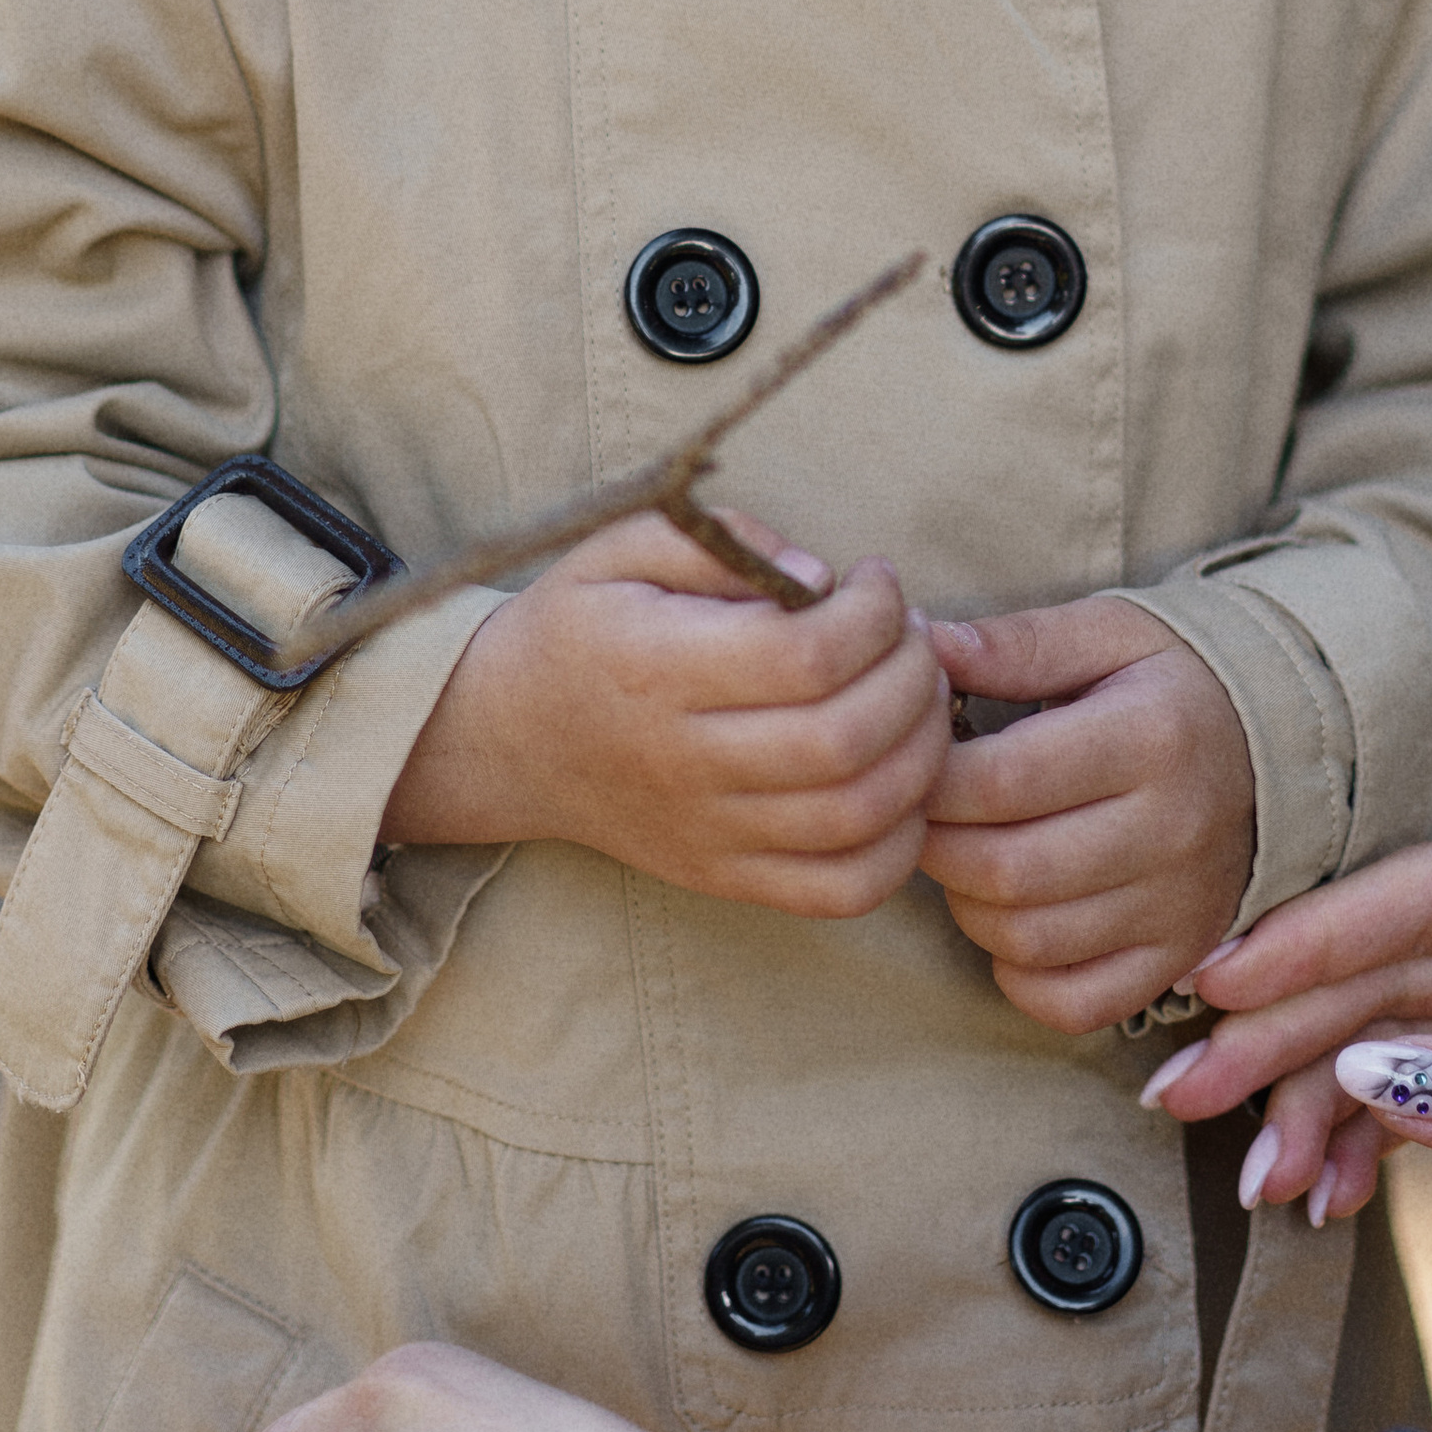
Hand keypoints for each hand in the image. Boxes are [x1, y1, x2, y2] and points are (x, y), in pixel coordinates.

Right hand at [382, 514, 951, 918]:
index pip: (805, 655)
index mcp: (658, 670)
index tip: (877, 580)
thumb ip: (724, 540)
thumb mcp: (625, 546)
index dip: (874, 613)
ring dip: (922, 752)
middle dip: (912, 675)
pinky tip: (901, 780)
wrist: (508, 738)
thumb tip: (820, 577)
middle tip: (911, 636)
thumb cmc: (582, 626)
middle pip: (844, 739)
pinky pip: (842, 890)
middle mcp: (684, 762)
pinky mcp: (726, 878)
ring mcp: (708, 833)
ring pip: (856, 817)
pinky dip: (899, 844)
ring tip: (917, 696)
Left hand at [921, 597, 1253, 1030]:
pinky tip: (1014, 917)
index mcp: (1153, 735)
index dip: (929, 776)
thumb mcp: (1106, 635)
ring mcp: (1180, 907)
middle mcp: (1174, 830)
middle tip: (922, 812)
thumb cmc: (1170, 683)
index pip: (1004, 779)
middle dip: (935, 844)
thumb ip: (1015, 643)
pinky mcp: (1179, 959)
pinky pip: (1072, 1004)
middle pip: (1005, 869)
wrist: (1281, 748)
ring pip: (1027, 939)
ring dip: (967, 905)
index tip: (912, 758)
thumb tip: (921, 644)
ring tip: (967, 856)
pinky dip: (1020, 973)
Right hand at [1150, 833, 1431, 1431]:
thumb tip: (1371, 1076)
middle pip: (1401, 960)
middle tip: (1188, 1093)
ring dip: (1325, 1100)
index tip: (1218, 985)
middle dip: (1293, 1030)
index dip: (1318, 935)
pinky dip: (1375, 1140)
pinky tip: (1323, 1192)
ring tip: (1259, 1180)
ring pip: (1403, 1032)